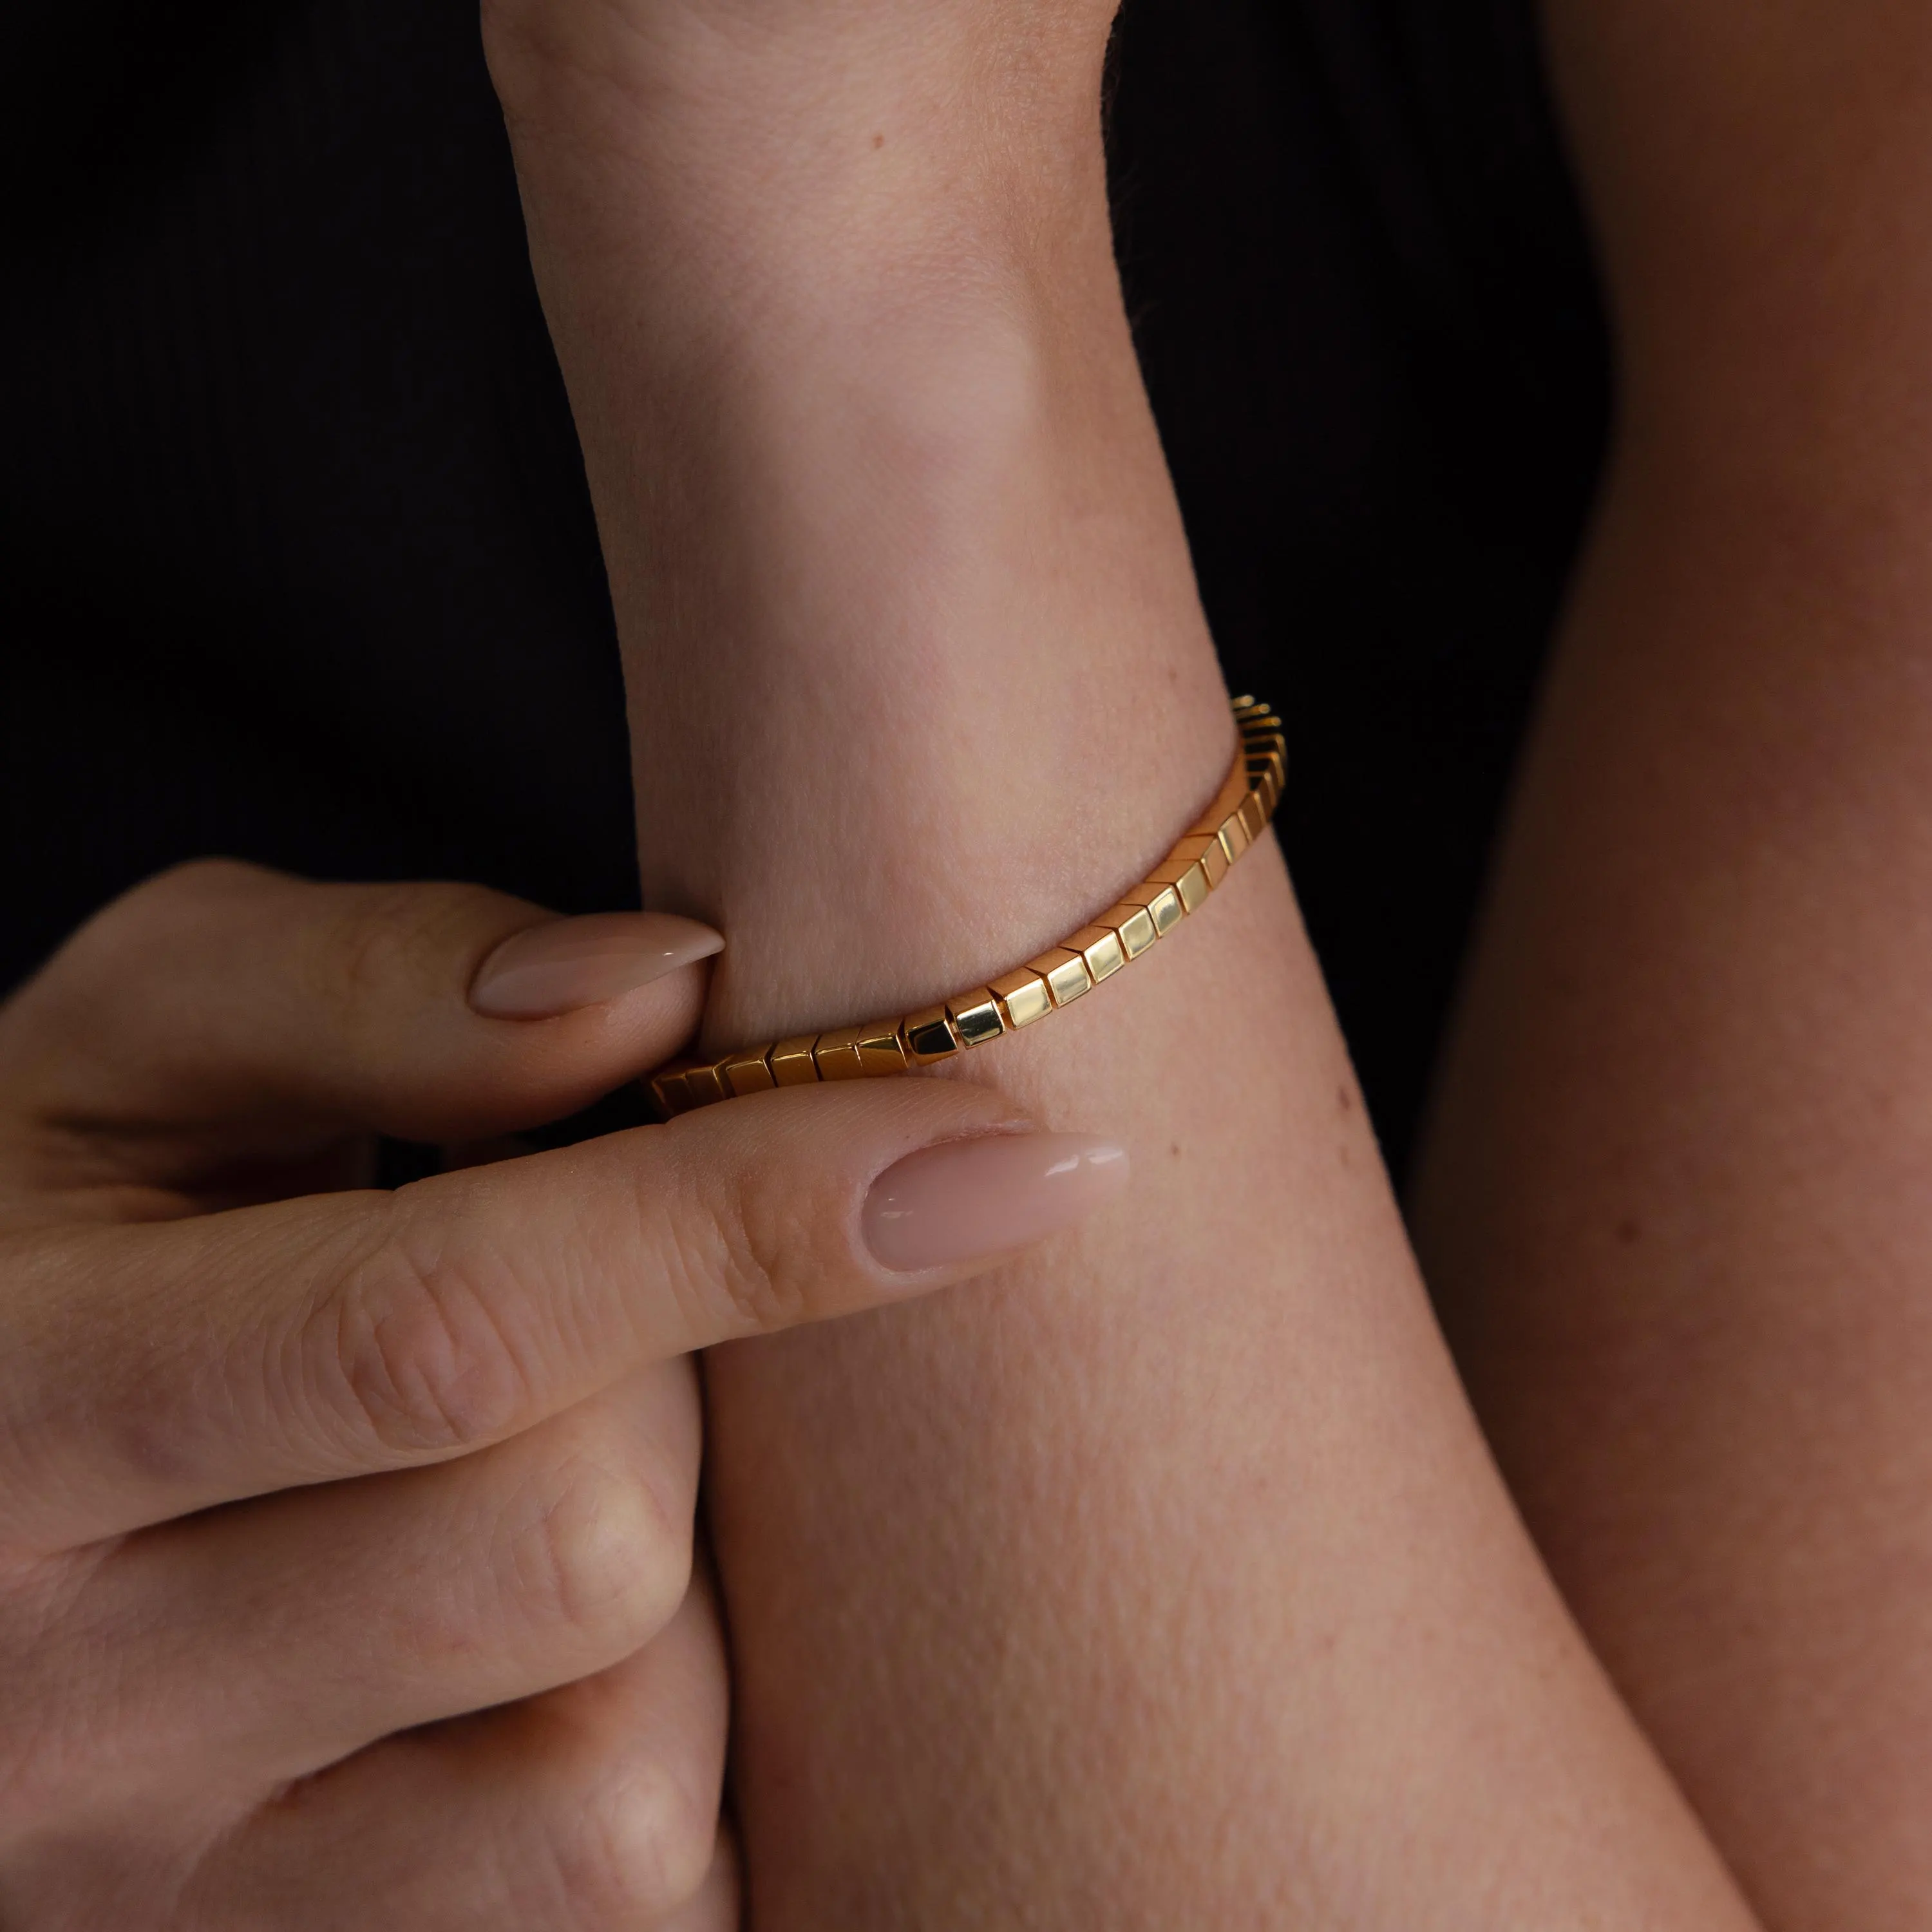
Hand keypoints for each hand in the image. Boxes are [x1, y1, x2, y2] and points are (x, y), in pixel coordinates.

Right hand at [0, 861, 1117, 1927]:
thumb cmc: (56, 1214)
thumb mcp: (144, 1041)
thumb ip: (381, 986)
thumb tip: (671, 983)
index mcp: (14, 1400)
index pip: (446, 1327)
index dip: (753, 1220)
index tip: (1010, 1152)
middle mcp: (68, 1700)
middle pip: (576, 1548)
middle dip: (686, 1377)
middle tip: (624, 1301)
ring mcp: (179, 1891)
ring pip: (623, 1774)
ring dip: (685, 1582)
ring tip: (575, 1455)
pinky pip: (612, 1906)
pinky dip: (671, 1746)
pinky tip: (592, 1618)